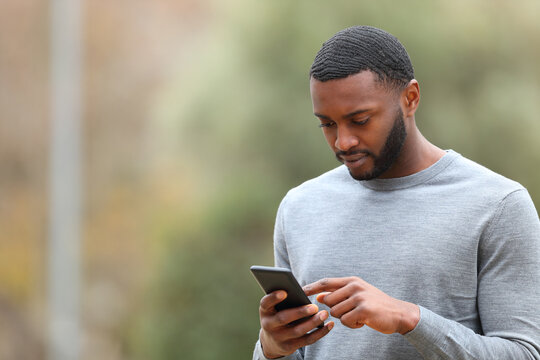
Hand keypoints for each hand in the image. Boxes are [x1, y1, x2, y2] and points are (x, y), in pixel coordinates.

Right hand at [258, 290, 334, 358]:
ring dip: (313, 322)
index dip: (274, 298)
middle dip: (299, 312)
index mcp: (264, 311)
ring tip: (324, 314)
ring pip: (297, 331)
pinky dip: (320, 333)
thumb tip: (303, 290)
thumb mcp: (274, 308)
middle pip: (284, 318)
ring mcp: (279, 337)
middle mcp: (268, 325)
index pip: (265, 303)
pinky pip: (307, 340)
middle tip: (314, 306)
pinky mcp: (290, 346)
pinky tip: (329, 325)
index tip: (285, 292)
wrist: (272, 341)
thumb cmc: (277, 315)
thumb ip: (284, 300)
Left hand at [303, 277, 418, 334]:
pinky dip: (352, 325)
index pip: (326, 282)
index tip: (299, 291)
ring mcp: (359, 297)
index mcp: (352, 281)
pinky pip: (345, 321)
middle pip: (329, 300)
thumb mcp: (357, 295)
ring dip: (345, 318)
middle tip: (350, 312)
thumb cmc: (375, 305)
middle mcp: (354, 286)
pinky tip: (363, 322)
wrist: (399, 313)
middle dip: (335, 310)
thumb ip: (339, 294)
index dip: (311, 287)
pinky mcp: (363, 309)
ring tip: (359, 316)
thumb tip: (319, 296)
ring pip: (336, 312)